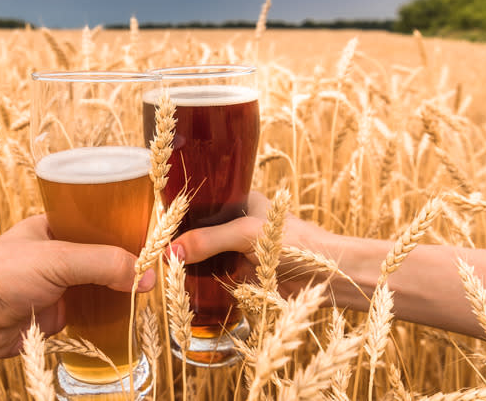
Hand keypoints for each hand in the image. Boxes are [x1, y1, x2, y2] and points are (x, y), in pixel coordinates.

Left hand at [0, 215, 155, 366]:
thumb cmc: (0, 274)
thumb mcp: (58, 258)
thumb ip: (103, 262)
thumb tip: (147, 277)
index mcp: (54, 226)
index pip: (99, 221)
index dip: (125, 227)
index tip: (154, 237)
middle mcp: (58, 253)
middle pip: (104, 254)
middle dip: (128, 262)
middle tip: (160, 267)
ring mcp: (59, 285)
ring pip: (100, 284)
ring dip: (121, 289)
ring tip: (151, 291)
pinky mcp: (58, 313)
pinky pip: (93, 311)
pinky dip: (110, 314)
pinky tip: (131, 313)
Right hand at [171, 192, 339, 293]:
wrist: (330, 278)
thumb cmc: (296, 244)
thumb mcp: (247, 234)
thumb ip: (209, 240)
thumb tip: (170, 251)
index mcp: (242, 201)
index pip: (203, 203)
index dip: (181, 213)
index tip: (157, 225)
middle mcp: (239, 224)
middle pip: (200, 232)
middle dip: (181, 242)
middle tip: (154, 252)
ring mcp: (240, 251)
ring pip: (205, 256)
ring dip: (189, 264)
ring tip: (163, 270)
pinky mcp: (244, 276)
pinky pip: (215, 278)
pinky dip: (200, 283)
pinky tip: (182, 286)